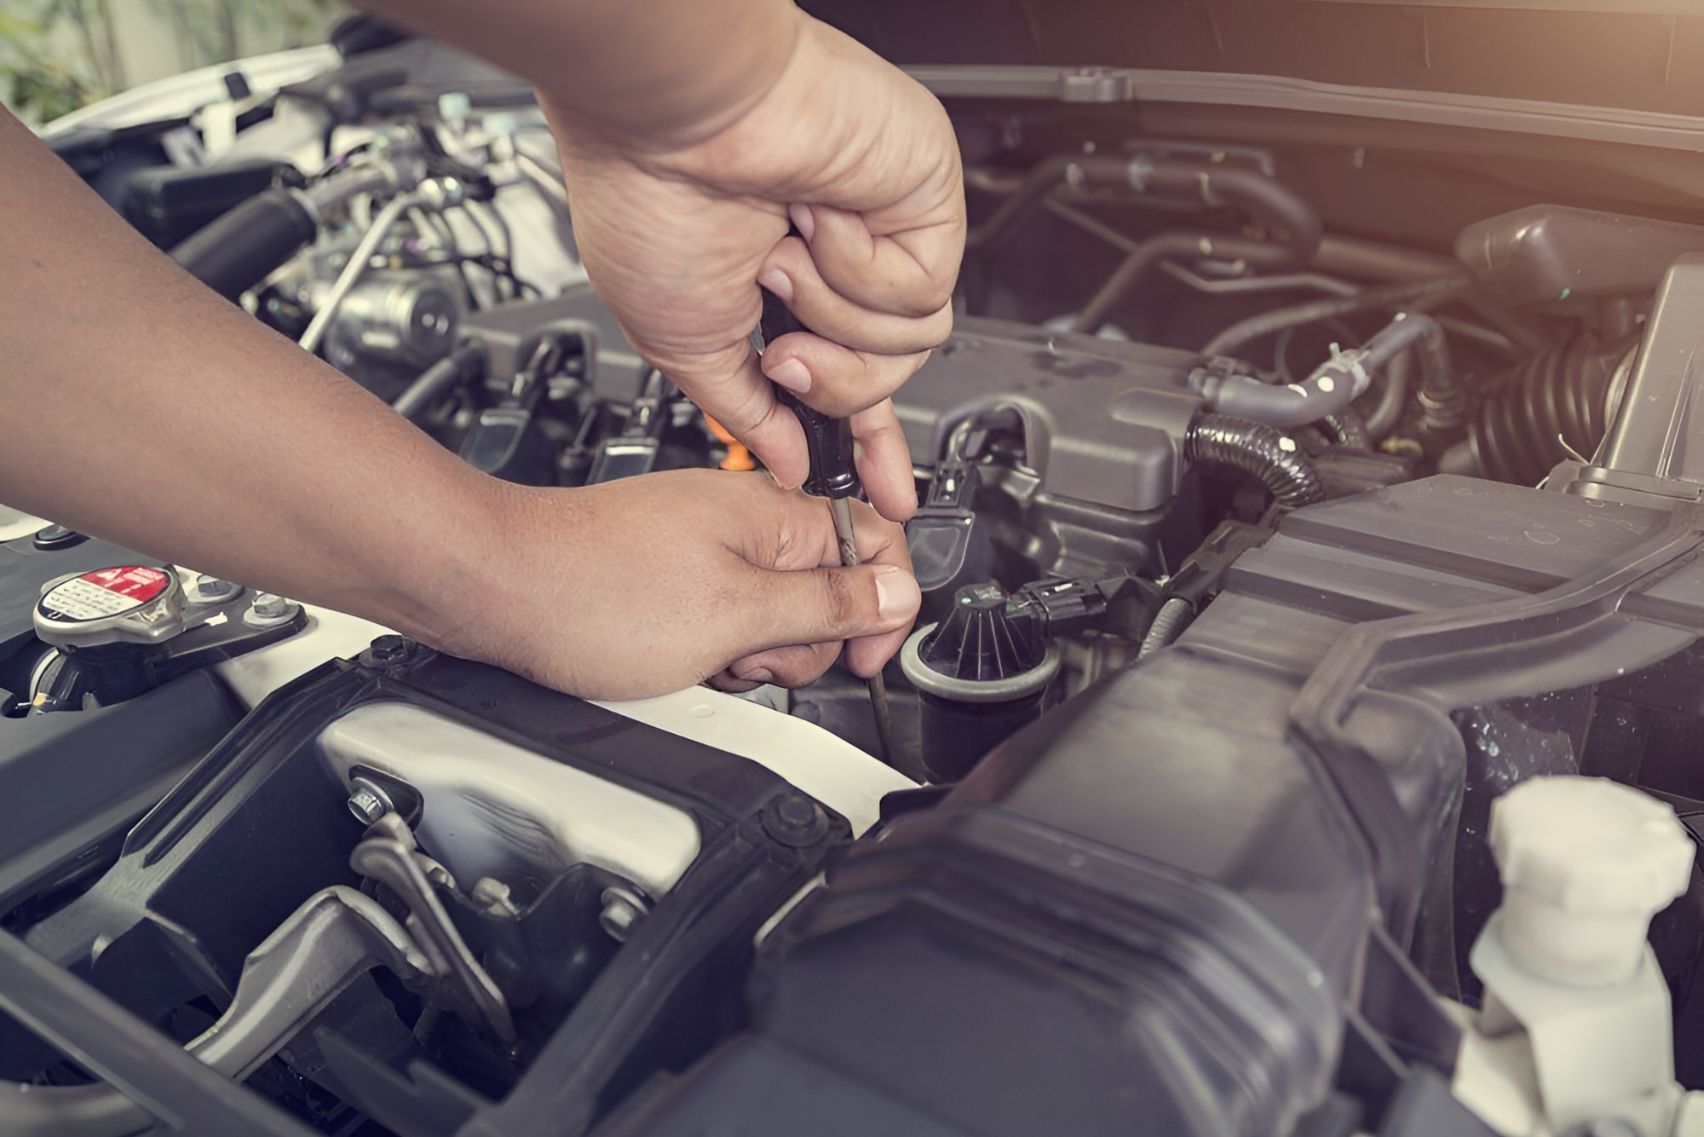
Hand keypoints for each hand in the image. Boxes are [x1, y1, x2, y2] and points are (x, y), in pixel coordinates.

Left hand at [455, 470, 919, 700]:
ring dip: (753, 652)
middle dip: (803, 641)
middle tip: (754, 656)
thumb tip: (898, 595)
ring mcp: (706, 548)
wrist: (495, 589)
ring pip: (774, 614)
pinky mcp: (672, 576)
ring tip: (707, 658)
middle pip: (827, 590)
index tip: (864, 652)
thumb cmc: (593, 591)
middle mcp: (744, 520)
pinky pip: (725, 620)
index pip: (876, 543)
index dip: (882, 606)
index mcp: (773, 511)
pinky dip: (713, 651)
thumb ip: (829, 604)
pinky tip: (682, 661)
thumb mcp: (737, 614)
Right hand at [544, 11, 964, 522]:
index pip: (843, 386)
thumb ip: (747, 412)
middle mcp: (833, 264)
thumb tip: (786, 463)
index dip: (864, 444)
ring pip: (910, 344)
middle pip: (885, 378)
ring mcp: (882, 231)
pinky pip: (924, 293)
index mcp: (777, 296)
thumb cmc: (648, 196)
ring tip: (783, 264)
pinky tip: (819, 225)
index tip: (880, 498)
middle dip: (836, 386)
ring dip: (838, 321)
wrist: (670, 112)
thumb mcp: (683, 342)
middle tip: (785, 354)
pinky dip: (860, 275)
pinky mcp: (923, 200)